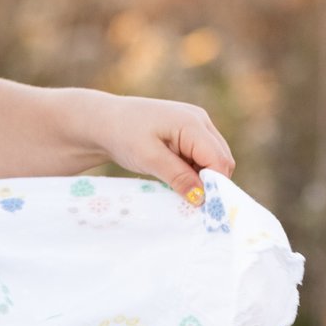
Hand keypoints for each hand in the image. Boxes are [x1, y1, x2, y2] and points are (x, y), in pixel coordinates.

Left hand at [95, 94, 236, 203]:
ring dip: (202, 176)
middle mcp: (199, 120)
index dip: (215, 184)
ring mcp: (196, 123)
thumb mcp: (149, 158)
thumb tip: (202, 198)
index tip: (202, 206)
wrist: (103, 121)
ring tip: (178, 186)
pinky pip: (202, 154)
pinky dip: (194, 169)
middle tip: (189, 199)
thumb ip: (178, 177)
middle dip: (210, 181)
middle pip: (221, 158)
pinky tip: (175, 176)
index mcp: (192, 123)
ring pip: (214, 158)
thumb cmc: (123, 135)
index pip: (219, 159)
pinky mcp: (189, 130)